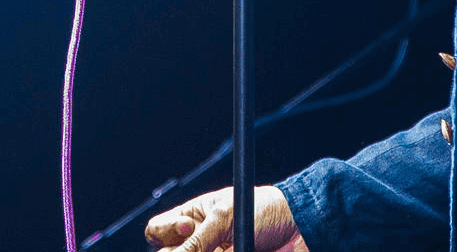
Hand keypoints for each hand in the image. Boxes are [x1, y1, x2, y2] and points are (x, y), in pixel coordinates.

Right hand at [143, 186, 307, 251]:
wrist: (300, 227)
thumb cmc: (264, 210)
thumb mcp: (226, 218)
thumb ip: (197, 240)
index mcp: (191, 218)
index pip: (157, 231)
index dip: (166, 232)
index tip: (188, 228)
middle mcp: (197, 241)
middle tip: (208, 247)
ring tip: (229, 248)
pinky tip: (235, 250)